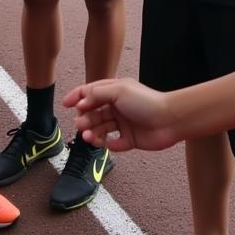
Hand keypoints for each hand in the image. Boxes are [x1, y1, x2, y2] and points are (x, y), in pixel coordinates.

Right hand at [63, 78, 180, 151]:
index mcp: (115, 91)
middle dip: (85, 118)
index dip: (77, 97)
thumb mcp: (119, 91)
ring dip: (92, 132)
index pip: (91, 92)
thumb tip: (81, 102)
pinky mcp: (129, 139)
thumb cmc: (145, 101)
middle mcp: (117, 107)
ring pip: (101, 129)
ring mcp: (123, 123)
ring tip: (88, 137)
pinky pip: (113, 143)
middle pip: (94, 113)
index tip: (65, 104)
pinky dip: (108, 144)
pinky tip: (109, 143)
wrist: (169, 120)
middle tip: (80, 124)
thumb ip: (97, 94)